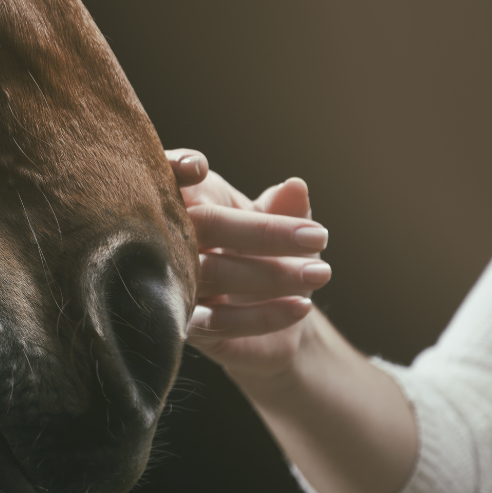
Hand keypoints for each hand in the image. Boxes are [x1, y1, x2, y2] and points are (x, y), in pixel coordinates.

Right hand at [166, 149, 330, 380]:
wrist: (276, 316)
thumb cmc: (269, 254)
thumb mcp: (282, 225)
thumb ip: (286, 207)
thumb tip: (295, 186)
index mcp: (189, 201)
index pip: (171, 176)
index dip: (177, 165)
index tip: (201, 167)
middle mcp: (171, 240)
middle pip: (206, 225)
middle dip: (264, 231)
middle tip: (319, 237)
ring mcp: (174, 283)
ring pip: (215, 273)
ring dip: (273, 274)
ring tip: (320, 272)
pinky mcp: (187, 326)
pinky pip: (219, 321)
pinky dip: (263, 316)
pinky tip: (301, 307)